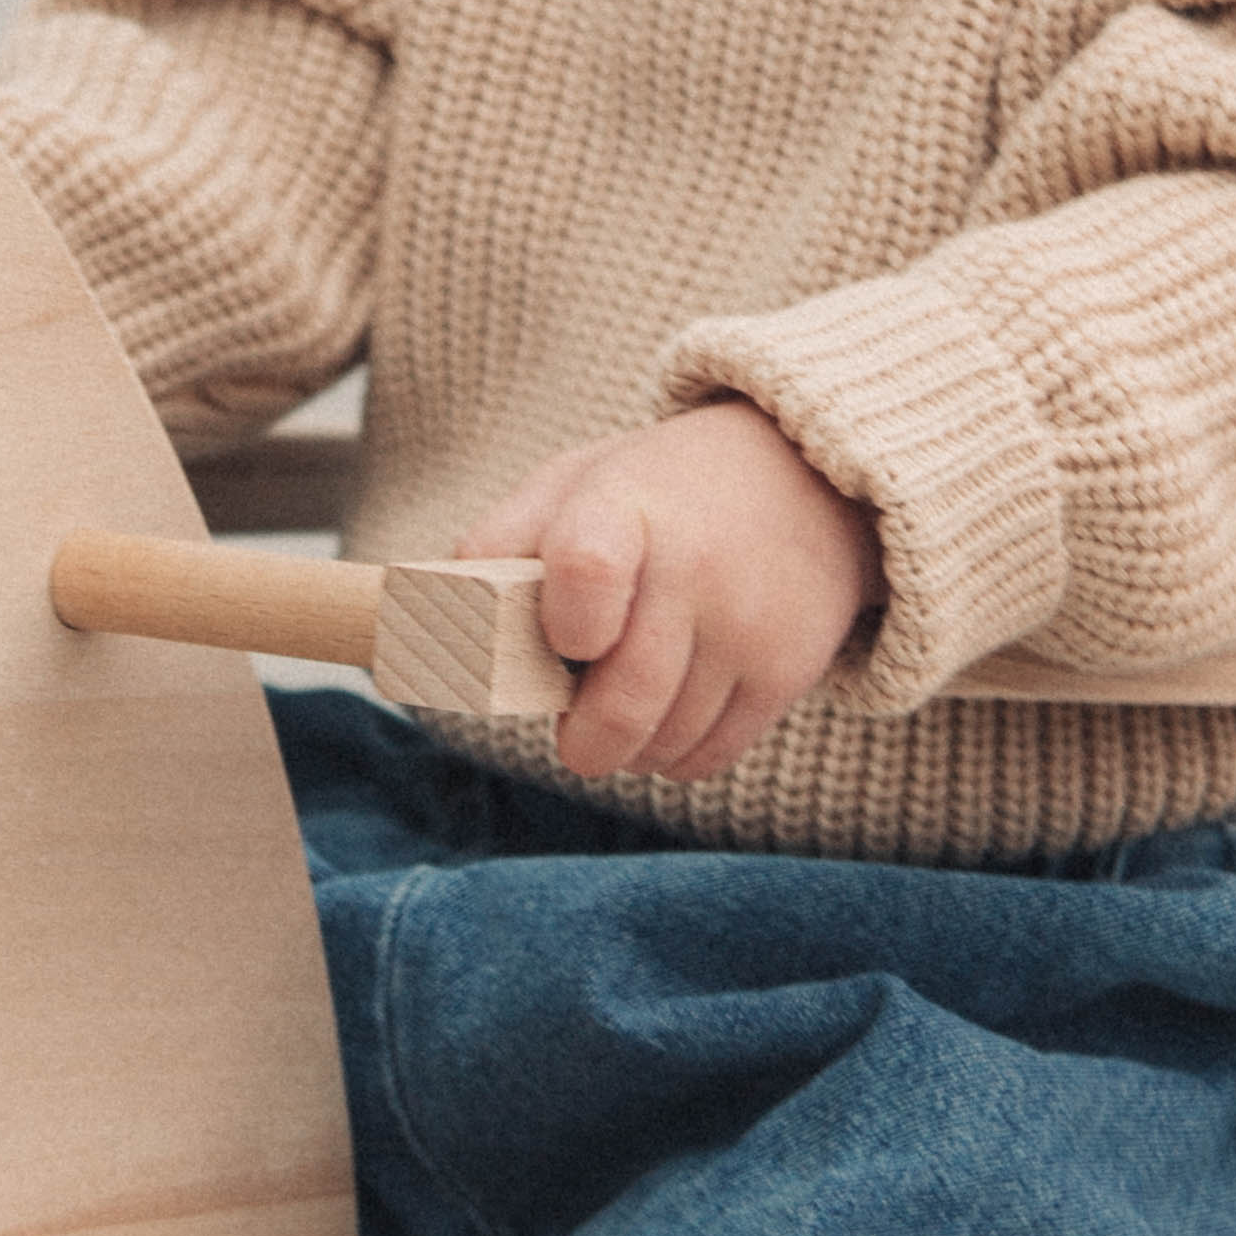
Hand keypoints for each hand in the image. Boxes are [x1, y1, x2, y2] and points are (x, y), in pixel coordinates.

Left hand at [459, 401, 878, 785]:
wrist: (806, 478)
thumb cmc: (659, 490)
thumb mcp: (575, 483)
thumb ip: (498, 544)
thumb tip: (430, 624)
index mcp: (625, 506)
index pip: (586, 570)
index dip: (566, 626)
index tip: (566, 641)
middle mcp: (695, 566)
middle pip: (622, 703)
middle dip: (580, 740)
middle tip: (570, 729)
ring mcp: (748, 623)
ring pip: (660, 743)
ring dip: (627, 748)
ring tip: (623, 707)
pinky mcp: (787, 670)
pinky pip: (707, 757)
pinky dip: (673, 756)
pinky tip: (668, 716)